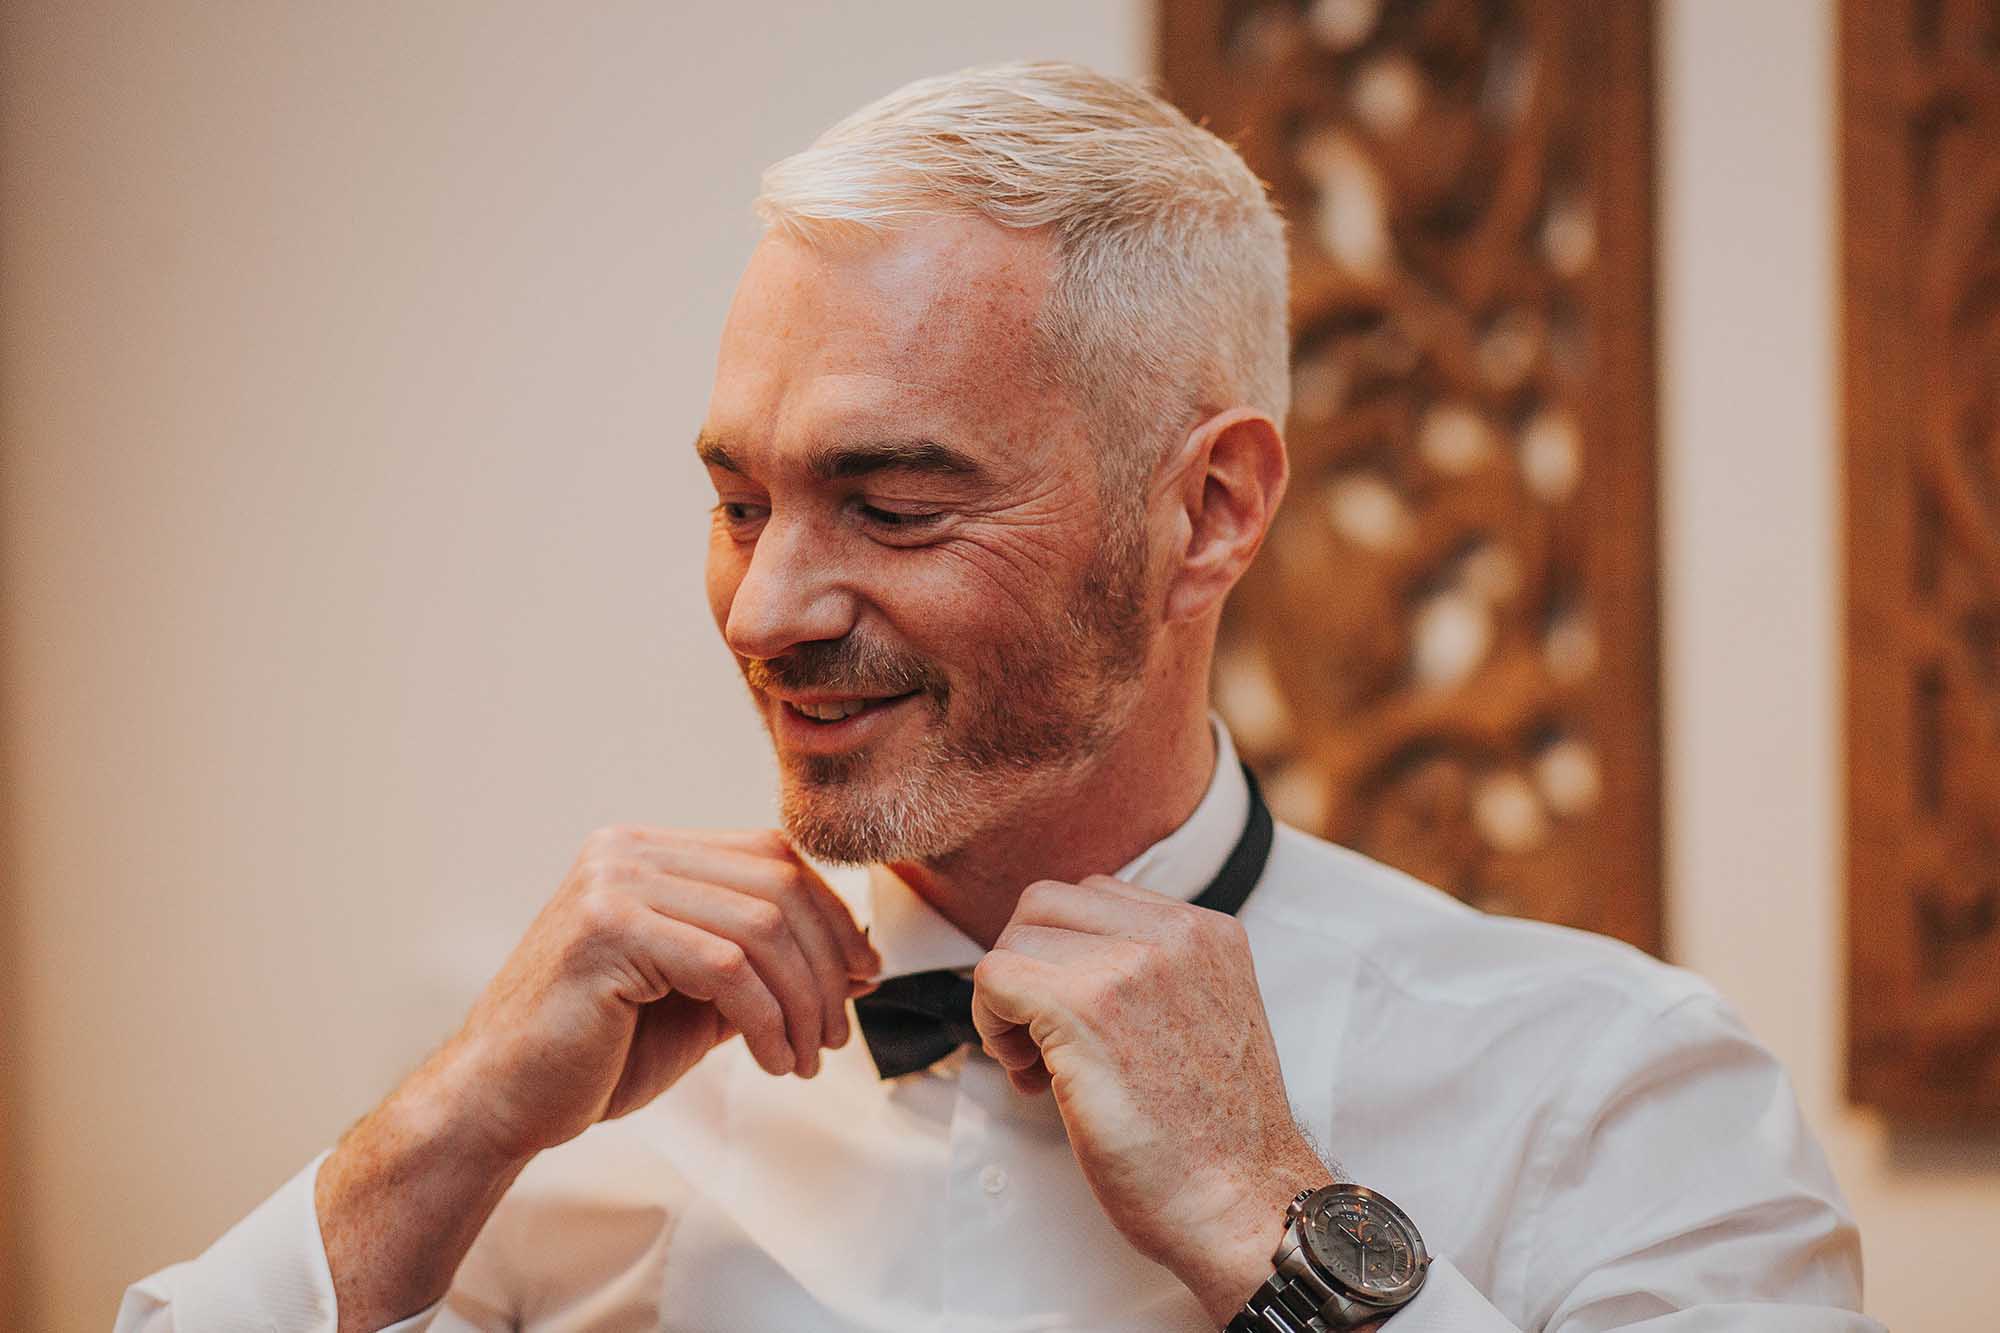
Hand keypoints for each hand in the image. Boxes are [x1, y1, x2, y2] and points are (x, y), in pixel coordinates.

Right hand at [433, 825, 879, 1163]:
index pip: (771, 856)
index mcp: (647, 852)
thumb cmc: (596, 1053)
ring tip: (804, 1057)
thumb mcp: (699, 997)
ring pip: (760, 925)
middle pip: (777, 883)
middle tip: (836, 1031)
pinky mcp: (607, 931)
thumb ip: (762, 965)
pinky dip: (766, 1018)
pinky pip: (726, 966)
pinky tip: (771, 1059)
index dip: (831, 914)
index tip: (863, 973)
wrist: (501, 1101)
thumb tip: (858, 959)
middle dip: (826, 961)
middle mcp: (628, 851)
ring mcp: (613, 884)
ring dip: (802, 1000)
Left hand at [968, 875, 1329, 1323]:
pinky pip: (995, 977)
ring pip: (1016, 938)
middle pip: (1047, 904)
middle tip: (1036, 1036)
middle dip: (1026, 965)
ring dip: (1006, 998)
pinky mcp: (1084, 1007)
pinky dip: (990, 1022)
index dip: (1063, 954)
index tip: (1066, 1014)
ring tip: (1033, 1062)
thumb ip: (1157, 977)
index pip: (1096, 896)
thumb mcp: (1209, 1020)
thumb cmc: (1217, 1141)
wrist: (1239, 1203)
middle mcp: (1173, 934)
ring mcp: (1129, 966)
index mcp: (1207, 933)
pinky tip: (1024, 1072)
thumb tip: (1068, 968)